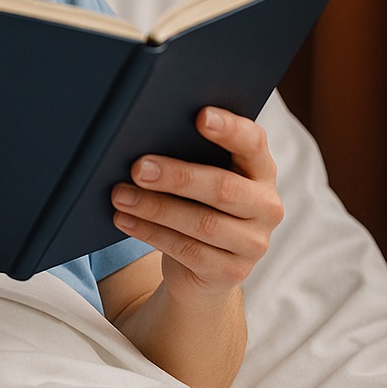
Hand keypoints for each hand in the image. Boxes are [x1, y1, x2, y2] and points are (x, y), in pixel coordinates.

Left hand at [109, 107, 282, 305]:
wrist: (202, 268)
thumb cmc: (196, 205)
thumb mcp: (199, 180)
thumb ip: (188, 156)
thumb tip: (140, 139)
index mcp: (261, 170)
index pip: (253, 142)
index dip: (229, 128)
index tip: (200, 115)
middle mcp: (266, 206)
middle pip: (223, 188)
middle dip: (177, 176)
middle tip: (138, 167)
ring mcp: (253, 243)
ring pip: (203, 223)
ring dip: (155, 208)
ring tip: (120, 195)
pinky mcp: (232, 272)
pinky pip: (188, 250)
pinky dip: (151, 233)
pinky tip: (124, 220)